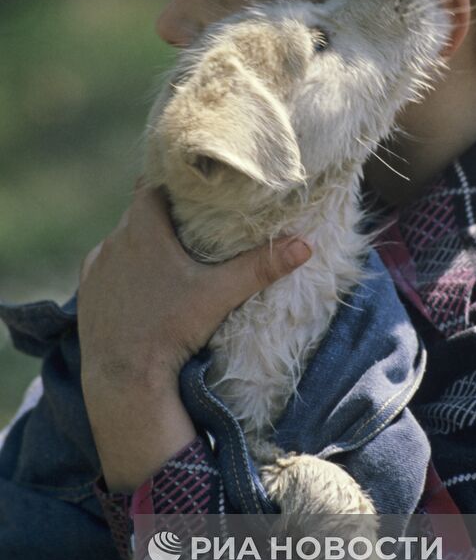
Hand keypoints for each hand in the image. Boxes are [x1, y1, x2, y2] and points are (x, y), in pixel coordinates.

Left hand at [78, 180, 311, 491]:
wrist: (123, 379)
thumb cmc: (170, 329)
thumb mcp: (220, 295)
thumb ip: (260, 267)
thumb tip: (305, 246)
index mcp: (142, 229)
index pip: (151, 183)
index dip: (172, 180)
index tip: (194, 186)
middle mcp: (113, 242)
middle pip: (139, 213)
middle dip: (164, 215)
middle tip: (193, 222)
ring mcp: (96, 268)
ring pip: (122, 241)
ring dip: (142, 244)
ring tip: (170, 257)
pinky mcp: (88, 293)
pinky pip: (107, 269)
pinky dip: (124, 270)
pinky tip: (143, 287)